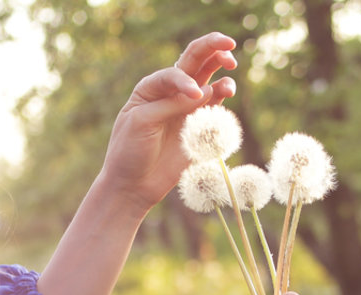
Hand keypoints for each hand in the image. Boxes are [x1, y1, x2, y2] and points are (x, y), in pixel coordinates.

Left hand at [100, 32, 237, 212]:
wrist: (134, 185)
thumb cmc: (130, 150)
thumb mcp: (142, 122)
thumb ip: (171, 105)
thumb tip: (205, 91)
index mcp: (151, 88)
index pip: (173, 72)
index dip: (185, 79)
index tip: (194, 95)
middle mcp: (171, 94)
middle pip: (194, 63)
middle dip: (212, 49)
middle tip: (228, 43)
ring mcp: (187, 110)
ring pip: (209, 81)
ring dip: (221, 72)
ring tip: (230, 73)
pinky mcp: (200, 128)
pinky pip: (216, 107)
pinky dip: (223, 97)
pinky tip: (227, 92)